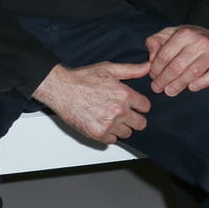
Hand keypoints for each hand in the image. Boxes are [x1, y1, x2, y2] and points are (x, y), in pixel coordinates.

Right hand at [32, 62, 150, 143]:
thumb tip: (147, 68)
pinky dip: (107, 134)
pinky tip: (100, 122)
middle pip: (141, 124)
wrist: (61, 89)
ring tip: (107, 117)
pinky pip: (112, 140)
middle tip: (121, 113)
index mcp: (124, 94)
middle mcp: (119, 110)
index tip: (132, 105)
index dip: (139, 105)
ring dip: (120, 127)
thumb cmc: (82, 79)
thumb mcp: (108, 69)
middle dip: (133, 119)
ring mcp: (109, 123)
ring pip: (127, 133)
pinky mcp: (98, 134)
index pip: (146, 107)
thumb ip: (131, 70)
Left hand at [146, 25, 208, 95]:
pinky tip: (192, 88)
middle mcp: (200, 40)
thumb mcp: (169, 34)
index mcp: (184, 33)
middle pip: (177, 65)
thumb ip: (155, 42)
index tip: (152, 77)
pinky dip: (203, 83)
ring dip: (179, 84)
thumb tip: (150, 59)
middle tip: (157, 88)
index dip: (156, 68)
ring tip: (169, 92)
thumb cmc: (188, 39)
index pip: (165, 55)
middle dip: (164, 79)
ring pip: (193, 72)